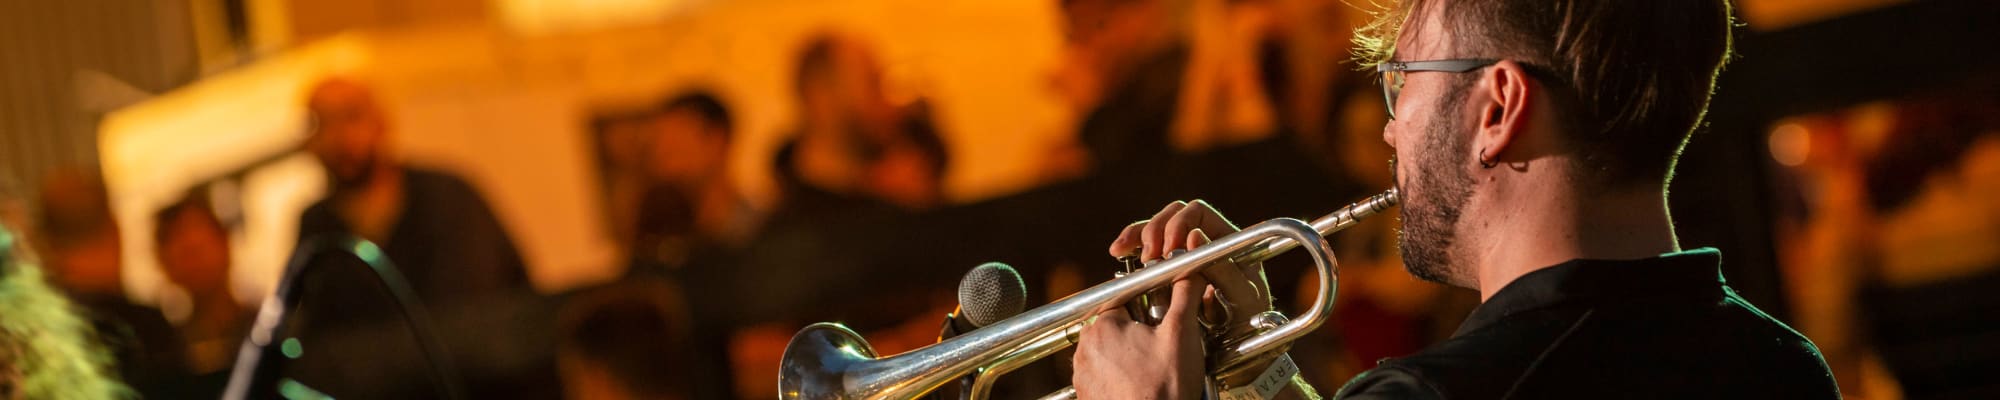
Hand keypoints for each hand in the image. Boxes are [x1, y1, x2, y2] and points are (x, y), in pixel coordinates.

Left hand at [1072, 275, 1206, 399]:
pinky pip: (1104, 378)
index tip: (1161, 324)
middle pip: (1115, 328)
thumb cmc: (1164, 388)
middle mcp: (1084, 349)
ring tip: (1153, 373)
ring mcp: (1082, 376)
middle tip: (1160, 351)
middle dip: (1137, 335)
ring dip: (1128, 358)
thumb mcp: (1182, 335)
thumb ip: (1184, 296)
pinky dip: (1120, 380)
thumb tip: (1190, 272)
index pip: (1124, 301)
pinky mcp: (1086, 396)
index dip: (1147, 310)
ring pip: (1110, 354)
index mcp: (1102, 326)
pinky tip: (1142, 387)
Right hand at [1109, 200, 1275, 335]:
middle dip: (1154, 230)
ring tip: (1122, 251)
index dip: (1179, 223)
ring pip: (1155, 229)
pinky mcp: (1167, 268)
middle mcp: (1204, 241)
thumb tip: (1194, 236)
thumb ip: (1223, 269)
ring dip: (1137, 235)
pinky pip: (1146, 248)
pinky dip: (1131, 247)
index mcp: (1227, 239)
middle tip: (1148, 257)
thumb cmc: (1248, 321)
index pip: (1197, 213)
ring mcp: (1184, 253)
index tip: (1167, 250)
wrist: (1240, 346)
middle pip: (1172, 216)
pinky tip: (1118, 253)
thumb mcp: (1243, 297)